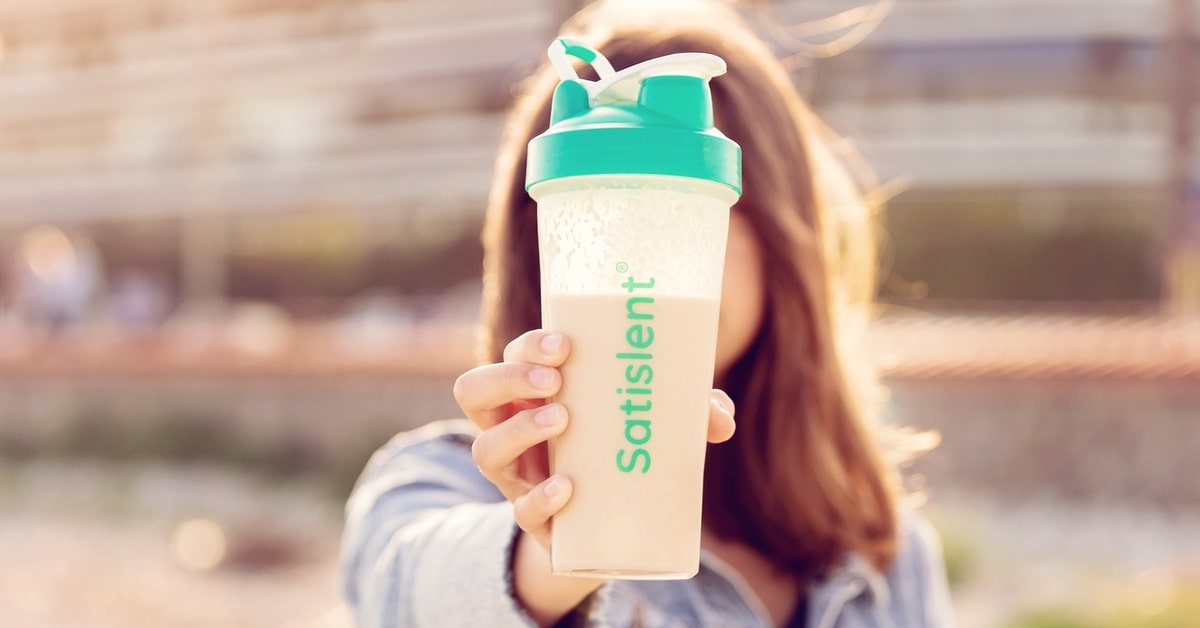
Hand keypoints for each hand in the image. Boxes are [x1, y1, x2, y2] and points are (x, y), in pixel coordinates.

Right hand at [453, 329, 736, 552]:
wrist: (608, 531)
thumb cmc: (622, 452)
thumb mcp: (652, 424)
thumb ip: (689, 414)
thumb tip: (722, 418)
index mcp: (533, 394)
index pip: (510, 356)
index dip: (527, 346)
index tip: (566, 344)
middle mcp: (510, 429)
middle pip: (474, 392)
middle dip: (508, 378)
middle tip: (555, 380)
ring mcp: (516, 476)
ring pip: (484, 450)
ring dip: (517, 430)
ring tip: (561, 420)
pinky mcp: (533, 520)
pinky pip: (520, 511)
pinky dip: (540, 498)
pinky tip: (567, 487)